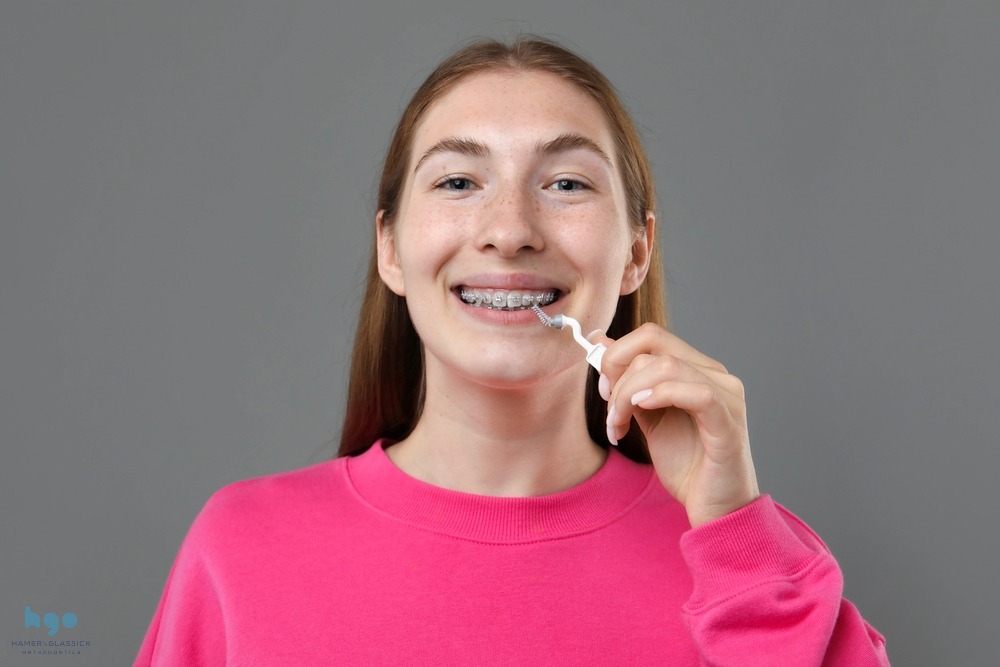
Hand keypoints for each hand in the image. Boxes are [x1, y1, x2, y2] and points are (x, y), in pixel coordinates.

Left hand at [592, 323, 759, 527]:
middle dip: (618, 375)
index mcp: (697, 369)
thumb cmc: (688, 465)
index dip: (617, 356)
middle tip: (611, 412)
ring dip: (629, 394)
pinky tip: (642, 412)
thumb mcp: (649, 417)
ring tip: (620, 425)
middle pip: (655, 343)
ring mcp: (727, 396)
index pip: (651, 336)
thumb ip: (630, 382)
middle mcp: (716, 375)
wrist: (716, 509)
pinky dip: (662, 396)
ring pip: (667, 366)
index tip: (603, 389)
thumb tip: (601, 343)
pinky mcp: (729, 423)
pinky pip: (698, 393)